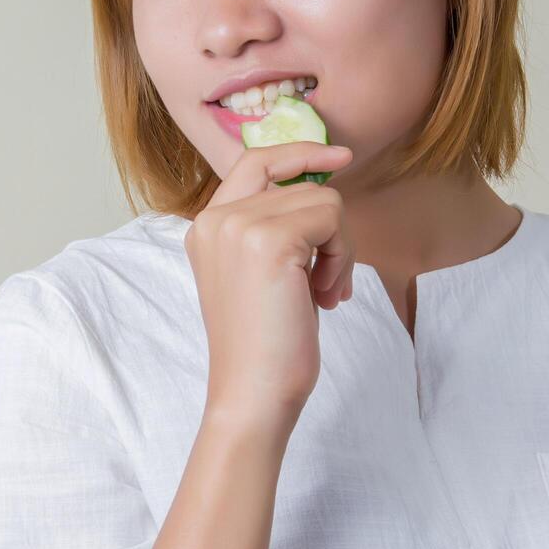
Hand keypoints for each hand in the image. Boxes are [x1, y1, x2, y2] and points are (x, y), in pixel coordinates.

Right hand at [185, 141, 354, 436]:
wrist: (252, 392)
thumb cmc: (264, 345)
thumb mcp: (260, 273)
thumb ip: (273, 229)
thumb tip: (324, 188)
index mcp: (206, 227)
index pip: (254, 162)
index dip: (299, 155)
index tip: (341, 159)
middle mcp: (215, 218)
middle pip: (300, 185)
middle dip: (331, 231)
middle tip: (328, 282)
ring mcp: (238, 225)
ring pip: (323, 200)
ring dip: (339, 249)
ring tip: (323, 294)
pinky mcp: (269, 240)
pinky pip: (332, 218)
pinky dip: (342, 257)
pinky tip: (325, 296)